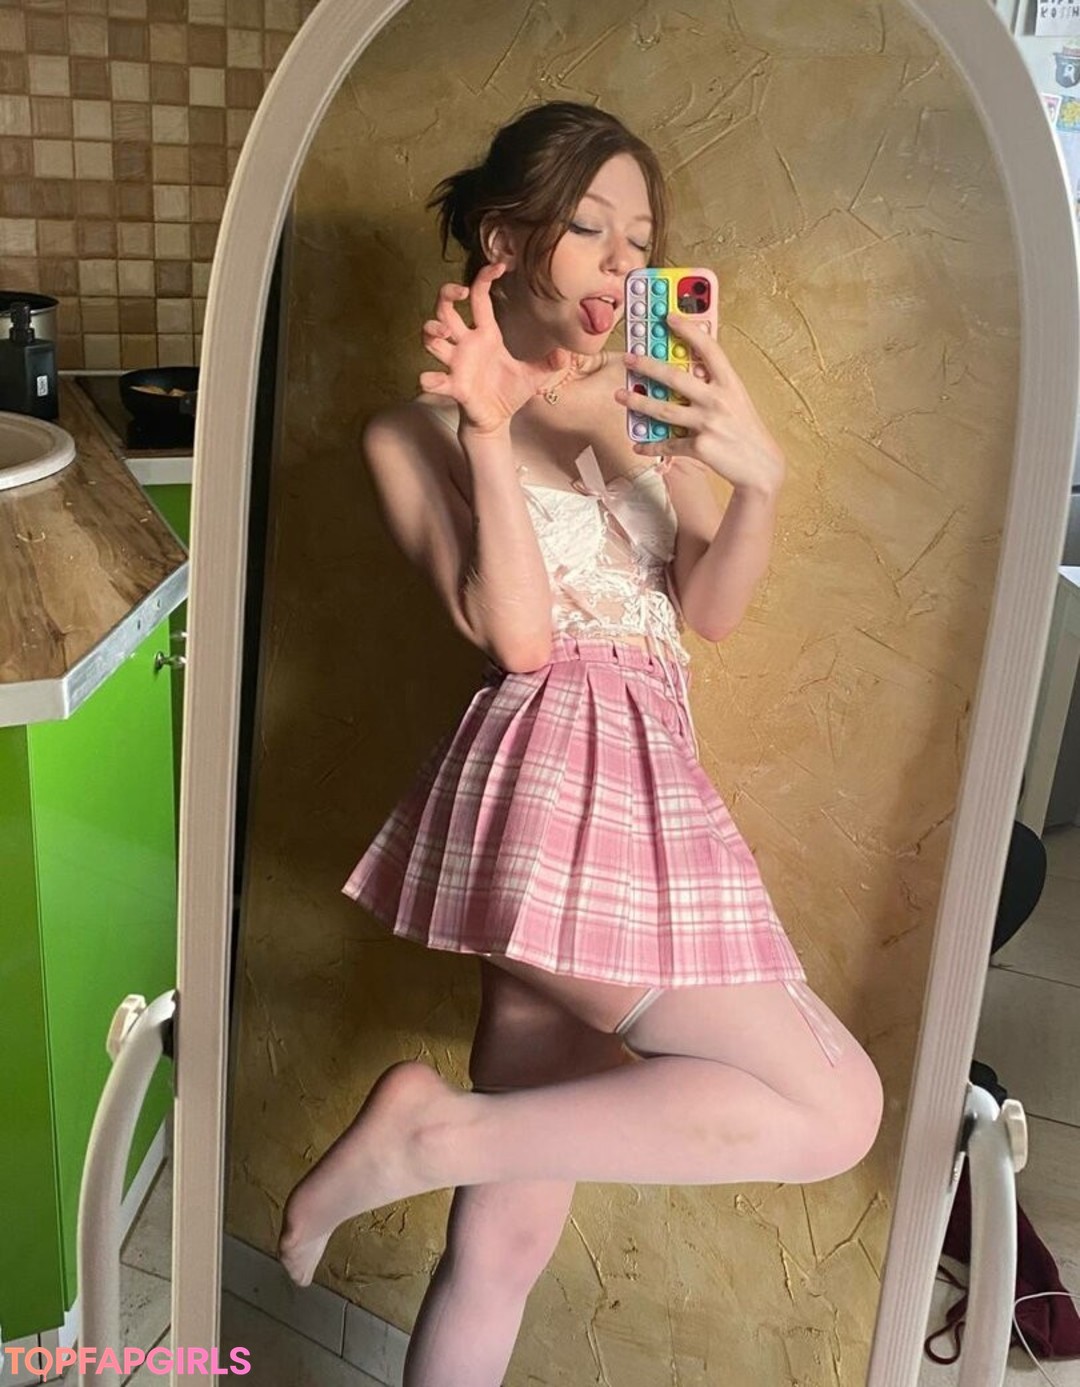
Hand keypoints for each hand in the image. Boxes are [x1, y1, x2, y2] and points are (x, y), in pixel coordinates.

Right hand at [419, 263, 570, 434]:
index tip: (498, 266)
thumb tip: (568, 353)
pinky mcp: (453, 386)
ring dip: (432, 331)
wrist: (496, 420)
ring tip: (443, 332)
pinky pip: (434, 380)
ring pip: (432, 339)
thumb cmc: (509, 393)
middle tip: (459, 292)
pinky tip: (430, 378)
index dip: (483, 278)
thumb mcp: (535, 375)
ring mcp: (456, 365)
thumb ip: (550, 362)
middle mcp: (466, 345)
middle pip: (445, 310)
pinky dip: (429, 379)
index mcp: (485, 335)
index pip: (479, 298)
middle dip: (446, 295)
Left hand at [615, 314, 785, 494]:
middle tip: (629, 358)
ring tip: (620, 396)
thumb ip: (714, 385)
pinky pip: (669, 444)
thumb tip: (686, 371)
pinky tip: (637, 444)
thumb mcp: (736, 400)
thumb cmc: (745, 431)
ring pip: (665, 410)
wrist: (761, 467)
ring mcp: (709, 423)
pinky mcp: (701, 447)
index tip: (668, 316)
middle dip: (648, 366)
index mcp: (730, 384)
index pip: (709, 349)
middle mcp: (719, 400)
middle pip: (676, 377)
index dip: (688, 330)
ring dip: (639, 402)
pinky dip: (651, 445)